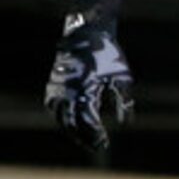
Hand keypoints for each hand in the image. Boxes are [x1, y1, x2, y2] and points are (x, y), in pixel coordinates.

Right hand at [46, 7, 133, 153]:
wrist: (87, 32)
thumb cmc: (108, 54)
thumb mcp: (121, 77)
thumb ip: (122, 101)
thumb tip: (124, 123)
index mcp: (85, 90)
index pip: (88, 121)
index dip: (96, 135)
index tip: (104, 144)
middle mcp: (68, 91)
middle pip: (71, 123)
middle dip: (83, 137)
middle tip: (96, 146)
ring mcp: (59, 87)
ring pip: (60, 116)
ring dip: (71, 129)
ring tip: (83, 138)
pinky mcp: (54, 82)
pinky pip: (54, 106)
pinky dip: (61, 117)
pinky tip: (69, 122)